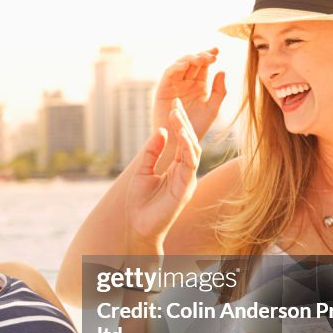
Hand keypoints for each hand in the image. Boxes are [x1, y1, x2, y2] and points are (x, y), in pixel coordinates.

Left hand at [125, 98, 200, 250]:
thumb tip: (160, 130)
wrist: (138, 227)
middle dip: (183, 123)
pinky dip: (188, 148)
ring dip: (186, 132)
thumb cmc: (140, 202)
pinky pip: (191, 164)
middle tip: (176, 105)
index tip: (173, 105)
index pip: (181, 141)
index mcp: (176, 168)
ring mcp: (187, 179)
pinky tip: (182, 136)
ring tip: (177, 116)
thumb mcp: (142, 170)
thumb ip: (152, 151)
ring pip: (194, 150)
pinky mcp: (186, 188)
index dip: (178, 123)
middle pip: (190, 142)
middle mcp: (184, 172)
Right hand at [153, 48, 225, 144]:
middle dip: (201, 56)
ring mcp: (175, 84)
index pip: (204, 65)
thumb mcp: (212, 109)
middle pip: (193, 62)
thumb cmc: (196, 127)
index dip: (209, 56)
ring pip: (180, 65)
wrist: (179, 141)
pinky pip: (168, 74)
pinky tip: (185, 66)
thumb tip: (221, 71)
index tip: (217, 51)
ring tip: (200, 59)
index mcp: (200, 85)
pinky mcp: (163, 89)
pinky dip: (175, 68)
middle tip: (210, 55)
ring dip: (189, 59)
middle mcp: (187, 82)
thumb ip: (219, 91)